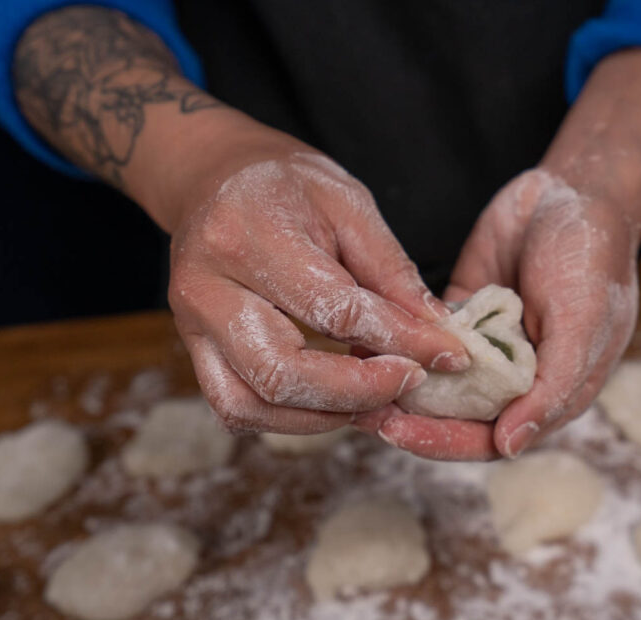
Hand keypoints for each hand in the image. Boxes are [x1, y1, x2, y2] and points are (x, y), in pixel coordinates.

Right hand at [13, 7, 469, 434]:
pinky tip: (337, 404)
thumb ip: (391, 271)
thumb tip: (436, 331)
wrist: (216, 178)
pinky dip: (292, 420)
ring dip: (326, 417)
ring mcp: (192, 326)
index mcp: (247, 236)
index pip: (333, 309)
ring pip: (253, 405)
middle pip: (282, 373)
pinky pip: (236, 408)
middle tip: (411, 383)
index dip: (398, 340)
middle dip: (359, 391)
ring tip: (380, 401)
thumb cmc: (287, 186)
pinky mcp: (195, 350)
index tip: (447, 354)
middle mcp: (207, 288)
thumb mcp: (349, 205)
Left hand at [359, 169, 639, 457]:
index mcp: (553, 393)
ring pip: (438, 383)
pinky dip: (400, 342)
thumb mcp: (583, 323)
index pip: (494, 438)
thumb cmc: (592, 258)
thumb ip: (552, 387)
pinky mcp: (464, 314)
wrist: (575, 189)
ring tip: (356, 382)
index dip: (447, 441)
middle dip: (413, 419)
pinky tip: (364, 341)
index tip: (401, 433)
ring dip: (402, 384)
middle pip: (459, 418)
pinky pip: (427, 338)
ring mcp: (488, 347)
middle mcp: (517, 378)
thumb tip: (510, 447)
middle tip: (366, 412)